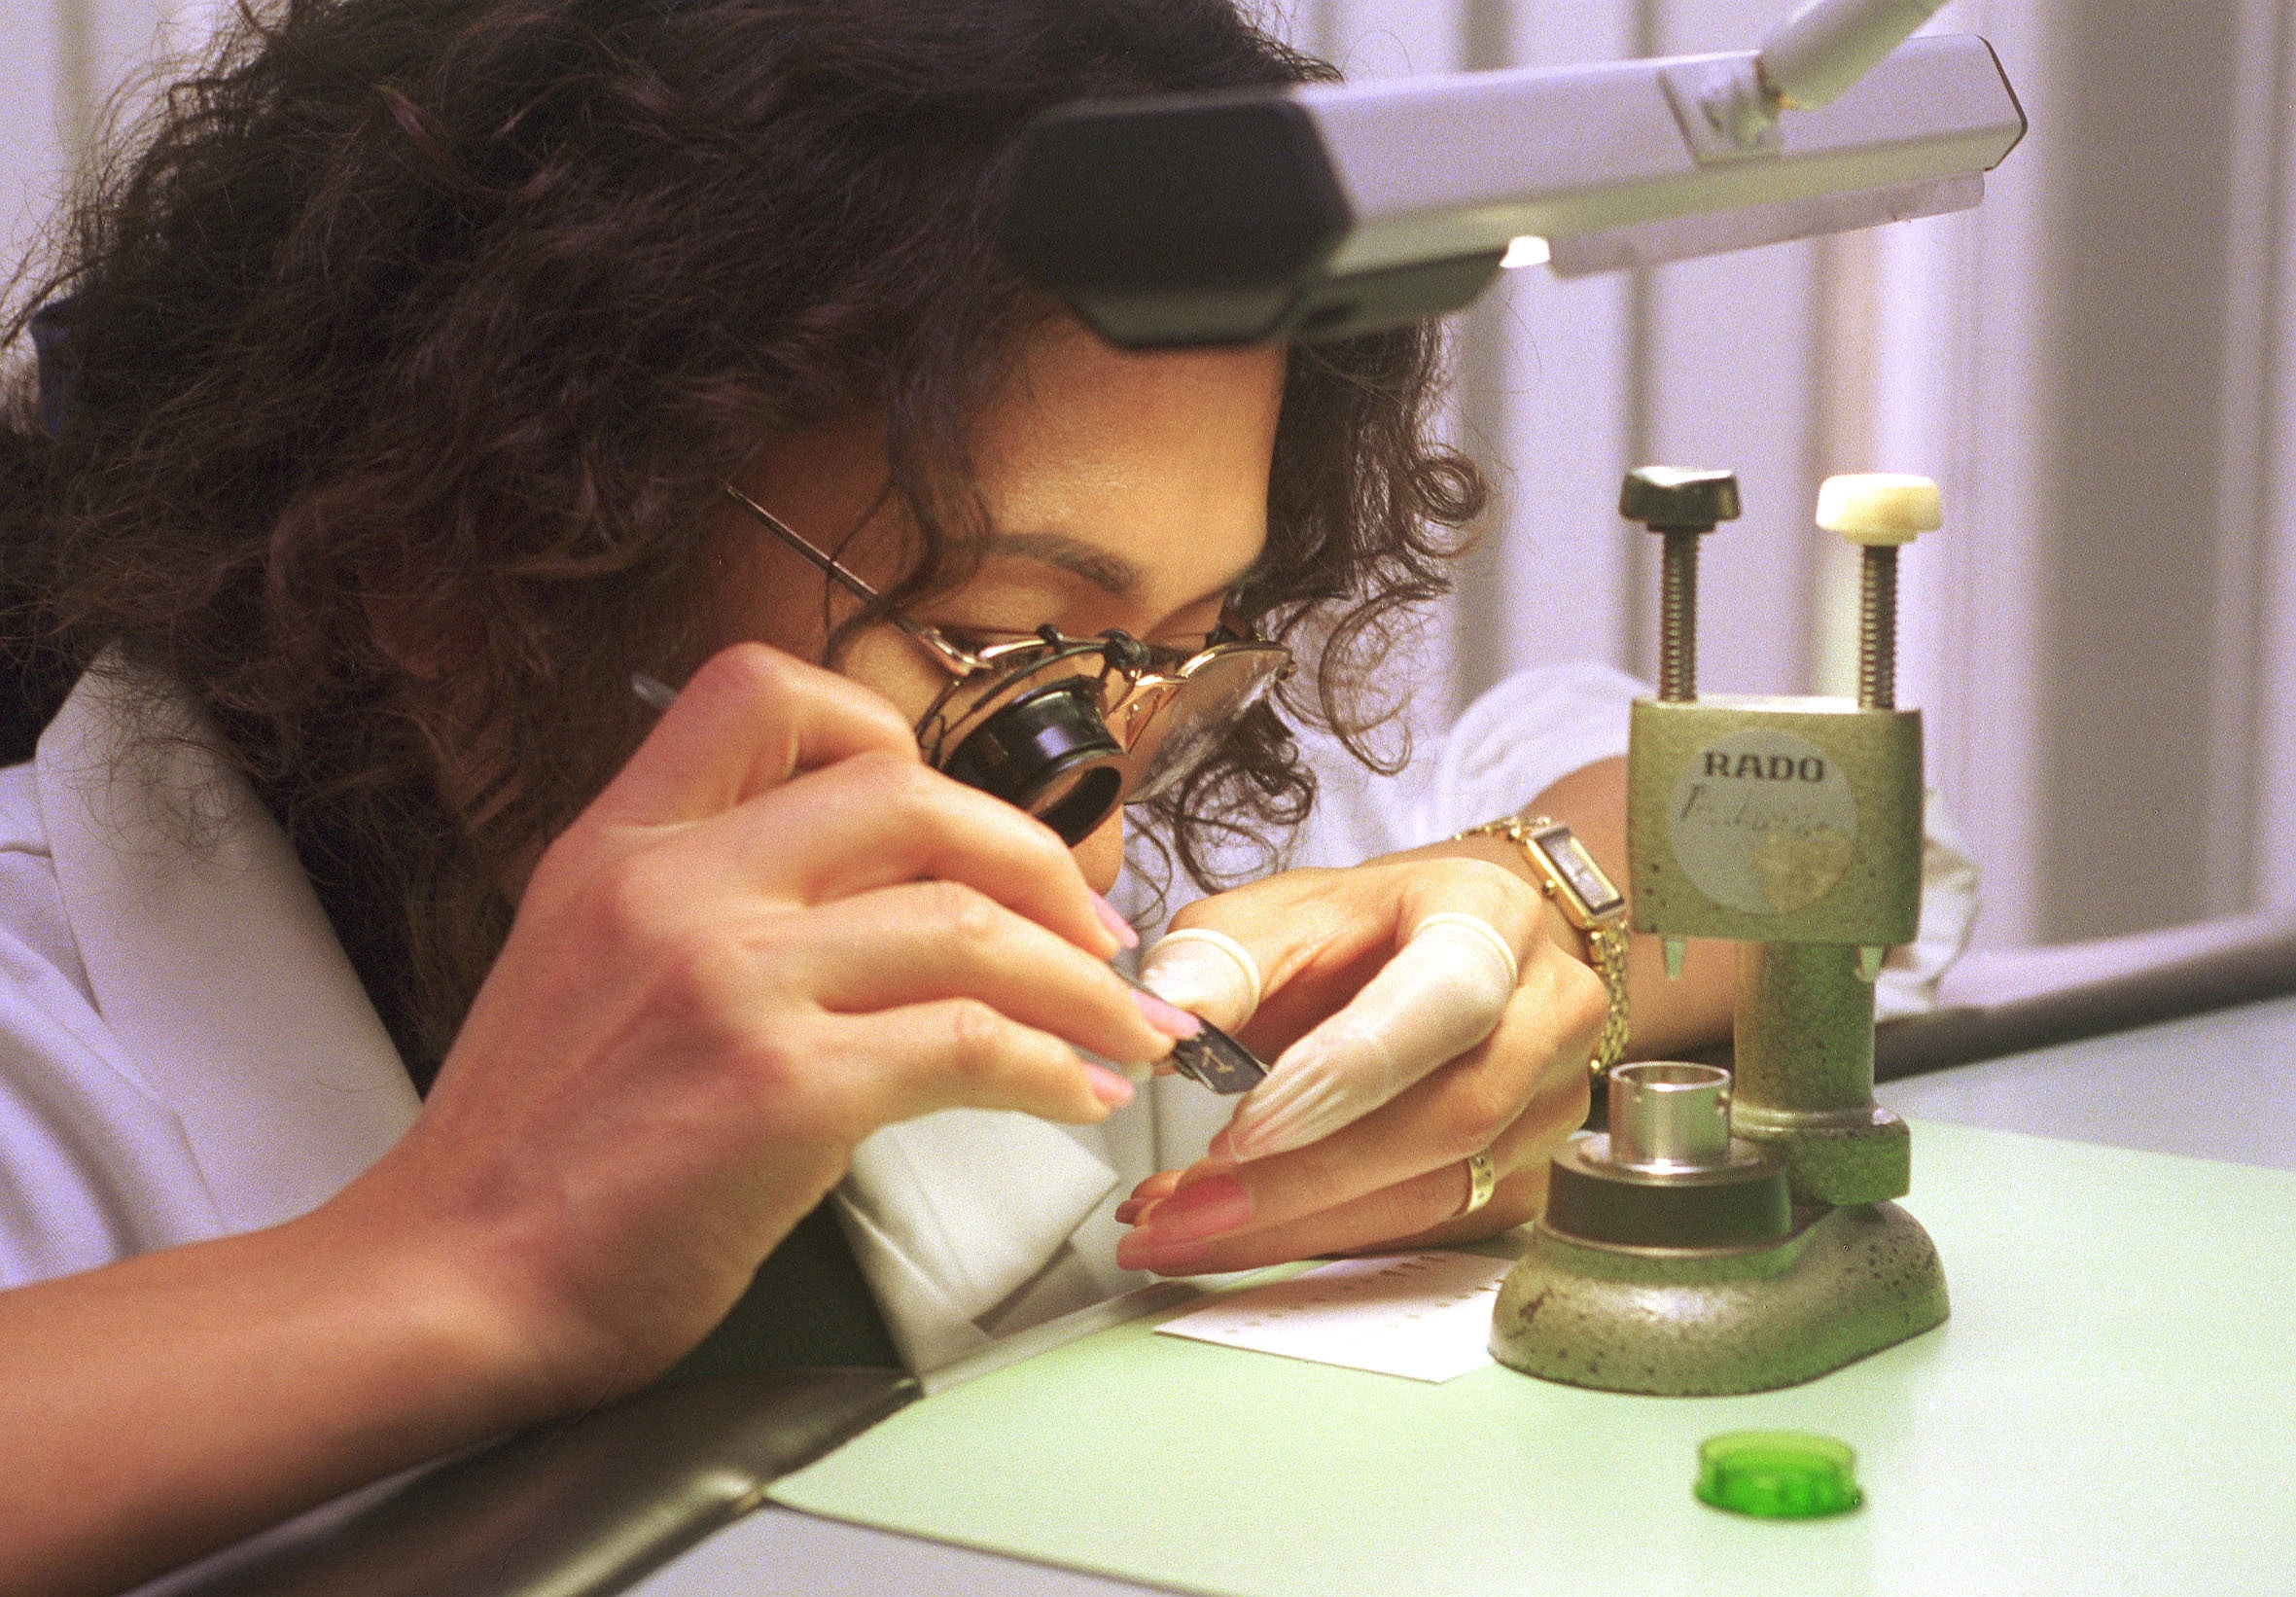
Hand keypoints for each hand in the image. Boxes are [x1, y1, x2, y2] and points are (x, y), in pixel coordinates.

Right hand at [331, 643, 1186, 1403]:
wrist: (446, 1282)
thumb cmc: (524, 1155)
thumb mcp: (587, 967)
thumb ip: (705, 906)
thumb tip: (874, 909)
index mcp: (621, 844)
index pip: (768, 694)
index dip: (889, 733)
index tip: (958, 819)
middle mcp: (679, 887)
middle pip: (912, 794)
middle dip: (1037, 859)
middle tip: (1091, 930)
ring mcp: (731, 980)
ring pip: (968, 920)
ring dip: (1077, 978)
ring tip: (1120, 1027)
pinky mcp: (782, 1087)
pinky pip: (968, 1041)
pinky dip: (1050, 1065)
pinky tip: (1072, 1095)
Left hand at [1117, 853, 1603, 1273]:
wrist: (1456, 951)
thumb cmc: (1371, 931)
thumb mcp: (1286, 913)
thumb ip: (1227, 958)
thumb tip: (1170, 1015)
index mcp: (1490, 917)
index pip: (1441, 1001)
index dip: (1345, 1076)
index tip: (1239, 1131)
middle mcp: (1549, 1010)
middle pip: (1449, 1117)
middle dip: (1303, 1179)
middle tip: (1182, 1208)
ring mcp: (1551, 1103)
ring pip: (1438, 1193)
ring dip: (1296, 1226)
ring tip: (1178, 1227)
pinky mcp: (1528, 1178)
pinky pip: (1425, 1231)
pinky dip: (1320, 1240)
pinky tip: (1234, 1233)